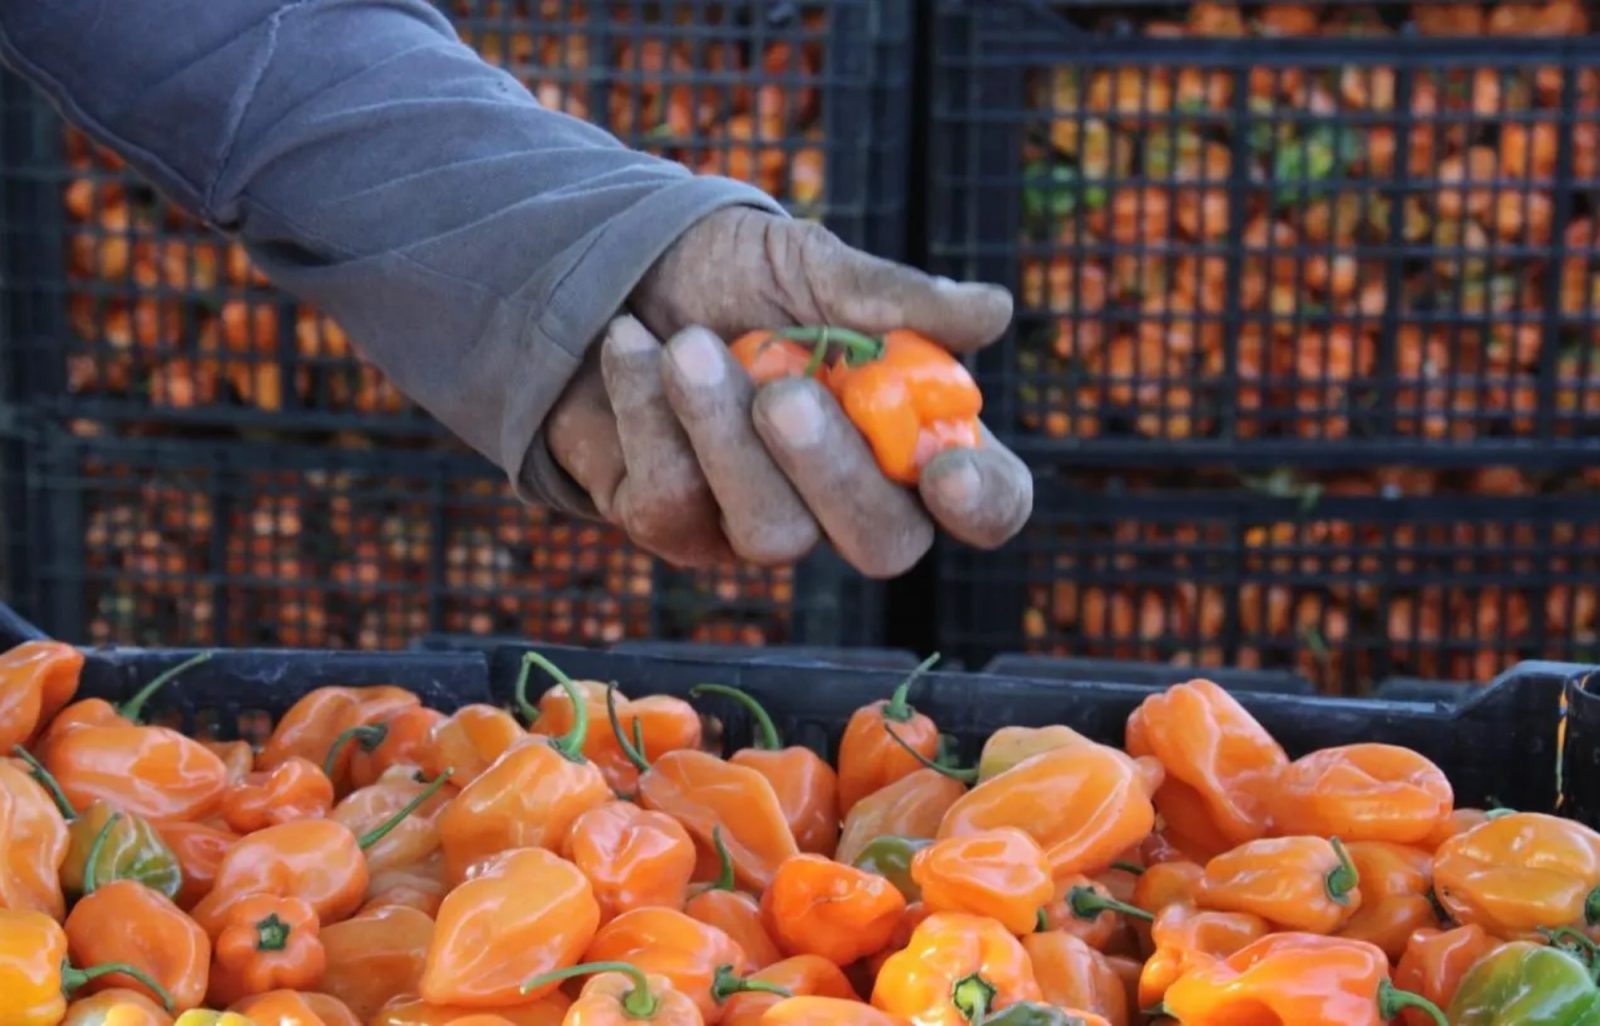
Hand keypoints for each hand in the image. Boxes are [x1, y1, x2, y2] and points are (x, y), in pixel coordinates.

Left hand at [546, 208, 1032, 577]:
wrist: (608, 271)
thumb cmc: (729, 275)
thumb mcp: (807, 265)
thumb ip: (890, 297)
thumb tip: (992, 311)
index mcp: (909, 433)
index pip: (985, 501)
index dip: (983, 502)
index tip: (946, 470)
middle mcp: (847, 496)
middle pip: (884, 544)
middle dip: (833, 470)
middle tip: (784, 394)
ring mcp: (761, 524)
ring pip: (772, 535)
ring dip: (722, 431)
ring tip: (686, 345)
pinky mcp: (675, 530)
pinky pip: (674, 504)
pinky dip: (649, 412)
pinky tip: (631, 346)